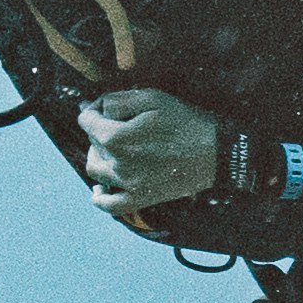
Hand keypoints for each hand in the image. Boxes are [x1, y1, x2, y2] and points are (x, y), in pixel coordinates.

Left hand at [78, 91, 218, 210]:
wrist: (217, 153)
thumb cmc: (186, 122)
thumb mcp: (152, 98)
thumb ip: (116, 100)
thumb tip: (92, 107)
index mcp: (116, 137)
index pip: (85, 120)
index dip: (94, 109)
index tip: (109, 108)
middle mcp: (117, 163)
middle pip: (91, 143)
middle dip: (100, 130)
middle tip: (121, 124)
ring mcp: (128, 184)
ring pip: (94, 169)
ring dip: (98, 156)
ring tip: (113, 149)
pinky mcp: (140, 198)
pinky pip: (109, 204)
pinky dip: (99, 197)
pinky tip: (99, 187)